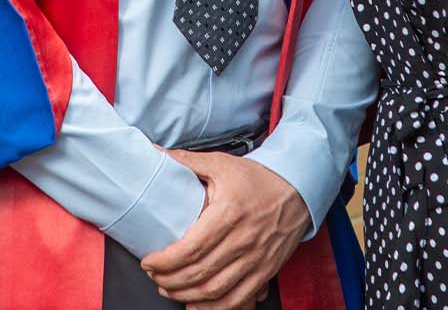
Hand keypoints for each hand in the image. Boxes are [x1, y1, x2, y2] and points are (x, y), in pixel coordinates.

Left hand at [140, 150, 308, 309]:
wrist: (298, 188)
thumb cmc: (258, 177)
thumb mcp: (222, 163)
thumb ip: (187, 161)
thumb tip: (155, 153)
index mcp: (229, 213)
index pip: (192, 247)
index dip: (166, 260)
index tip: (149, 261)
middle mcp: (243, 239)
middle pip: (200, 273)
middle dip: (170, 280)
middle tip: (155, 276)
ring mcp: (256, 258)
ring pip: (216, 290)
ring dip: (187, 295)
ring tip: (169, 289)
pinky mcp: (266, 270)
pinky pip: (239, 298)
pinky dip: (216, 308)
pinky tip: (197, 304)